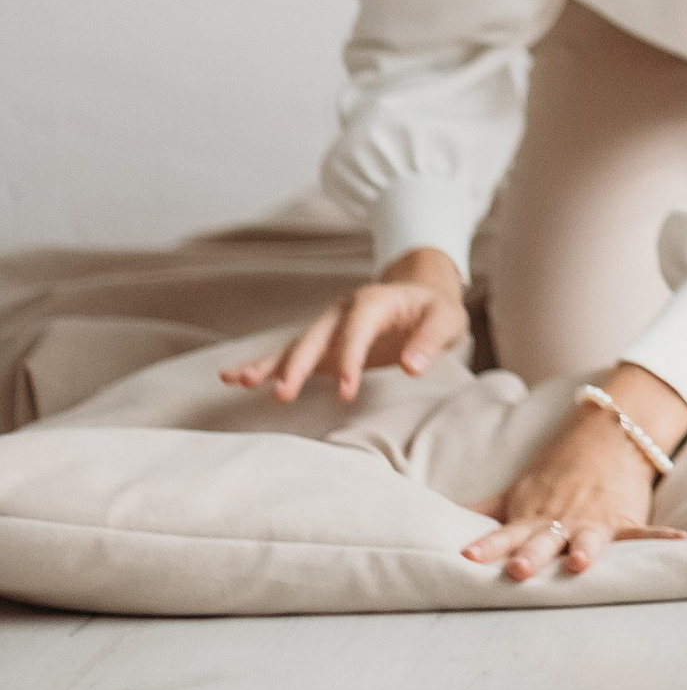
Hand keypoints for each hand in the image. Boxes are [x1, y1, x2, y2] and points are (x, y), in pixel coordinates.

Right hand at [222, 247, 469, 404]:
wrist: (421, 296)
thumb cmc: (435, 310)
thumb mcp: (446, 320)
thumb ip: (431, 340)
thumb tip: (412, 366)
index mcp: (373, 301)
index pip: (356, 329)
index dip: (350, 358)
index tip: (347, 392)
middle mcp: (342, 311)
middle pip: (315, 337)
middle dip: (299, 365)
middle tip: (284, 393)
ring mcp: (328, 328)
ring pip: (295, 346)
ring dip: (270, 365)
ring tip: (239, 381)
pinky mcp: (322, 346)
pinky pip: (290, 356)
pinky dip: (265, 366)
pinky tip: (236, 379)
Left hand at [462, 364, 686, 580]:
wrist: (606, 433)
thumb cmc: (557, 470)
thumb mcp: (518, 490)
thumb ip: (486, 509)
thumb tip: (441, 519)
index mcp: (533, 517)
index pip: (504, 534)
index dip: (487, 545)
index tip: (467, 556)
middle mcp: (561, 520)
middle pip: (542, 541)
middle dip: (531, 556)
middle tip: (518, 571)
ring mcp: (594, 520)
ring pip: (587, 539)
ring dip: (584, 550)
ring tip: (580, 563)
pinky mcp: (625, 518)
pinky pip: (645, 531)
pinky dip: (663, 537)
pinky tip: (682, 541)